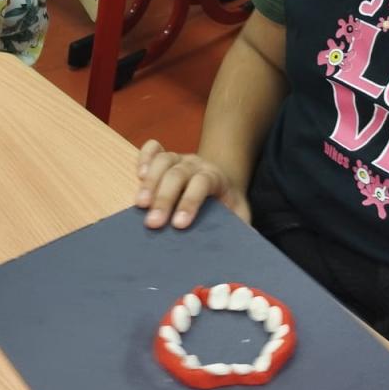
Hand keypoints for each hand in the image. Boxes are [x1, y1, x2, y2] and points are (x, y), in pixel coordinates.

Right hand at [134, 140, 250, 228]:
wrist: (222, 180)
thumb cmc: (227, 203)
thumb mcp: (240, 214)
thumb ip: (242, 226)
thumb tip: (249, 241)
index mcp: (215, 177)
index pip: (202, 184)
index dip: (190, 202)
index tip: (179, 225)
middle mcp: (196, 164)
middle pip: (178, 174)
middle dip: (164, 198)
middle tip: (153, 223)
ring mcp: (179, 158)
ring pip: (163, 161)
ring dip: (150, 182)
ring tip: (140, 205)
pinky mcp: (166, 157)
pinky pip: (153, 149)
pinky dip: (144, 157)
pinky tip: (139, 175)